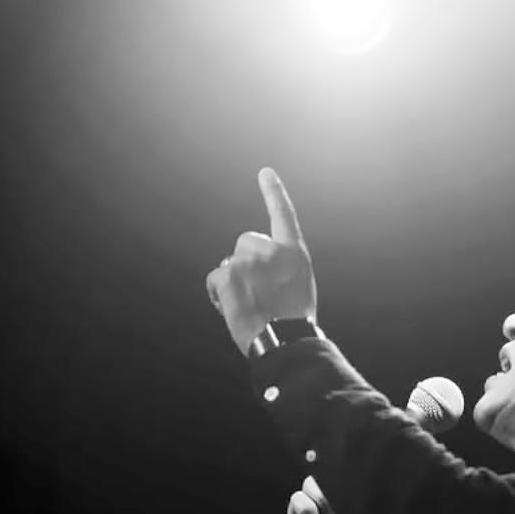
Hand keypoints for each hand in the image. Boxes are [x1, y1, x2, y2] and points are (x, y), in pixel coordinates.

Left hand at [205, 168, 316, 355]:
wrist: (285, 340)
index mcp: (295, 253)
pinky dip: (218, 294)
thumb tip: (255, 269)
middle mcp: (273, 250)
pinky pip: (215, 278)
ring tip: (248, 305)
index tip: (265, 172)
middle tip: (256, 290)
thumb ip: (281, 268)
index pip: (284, 215)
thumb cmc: (292, 322)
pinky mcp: (229, 274)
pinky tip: (232, 309)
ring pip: (229, 262)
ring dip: (233, 281)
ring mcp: (250, 260)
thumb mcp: (299, 288)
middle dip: (245, 261)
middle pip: (246, 241)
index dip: (274, 192)